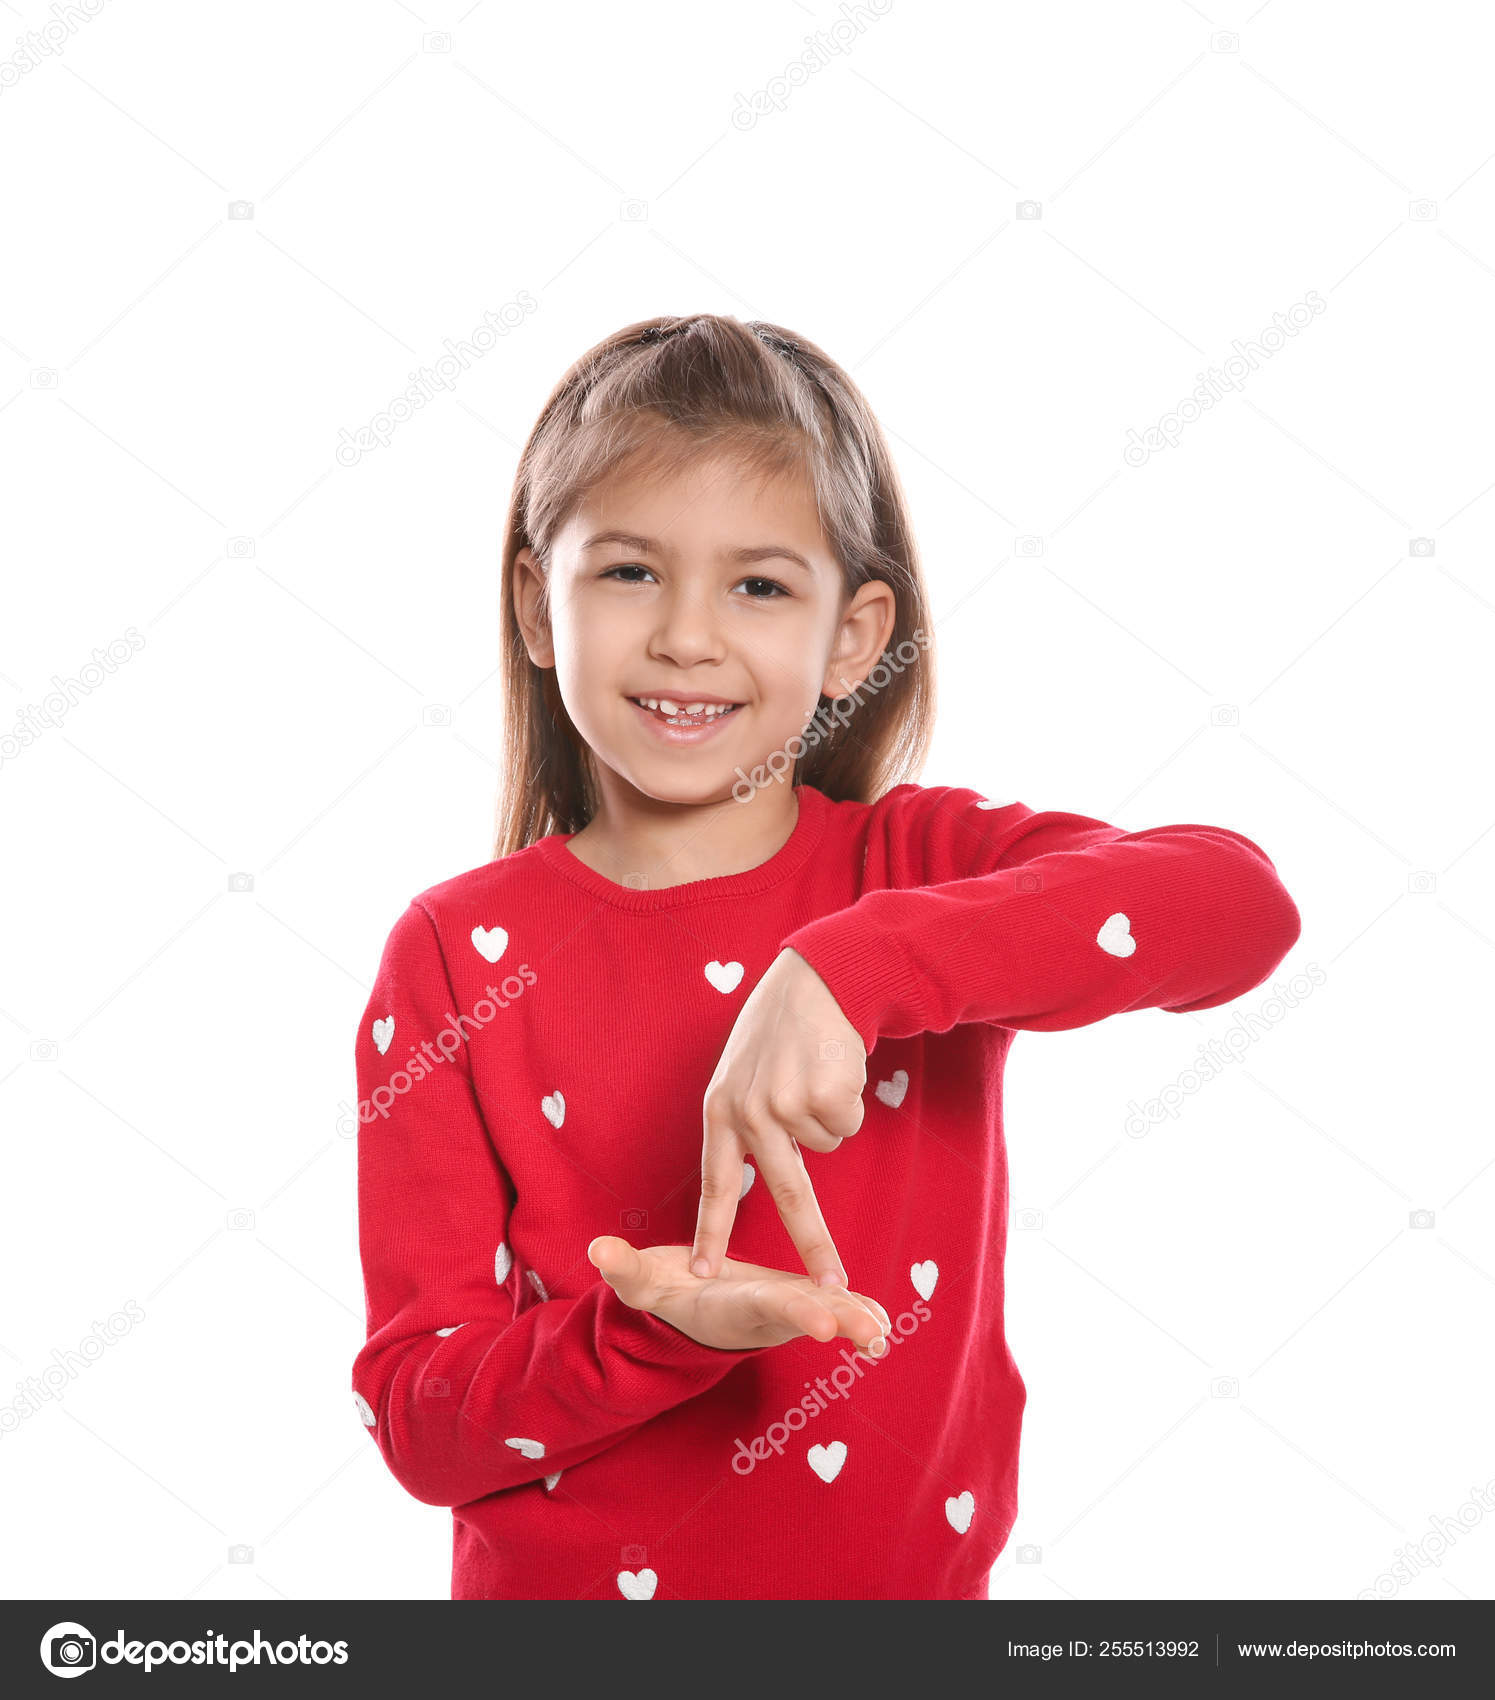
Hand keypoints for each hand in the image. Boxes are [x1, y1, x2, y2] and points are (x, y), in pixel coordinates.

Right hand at [588, 1236, 889, 1355]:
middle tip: (873, 1337)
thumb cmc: (667, 1291)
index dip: (795, 1312)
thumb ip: (624, 1267)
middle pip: (806, 1318)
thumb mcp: (644, 1280)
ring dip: (856, 1323)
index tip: (823, 1323)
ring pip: (825, 1316)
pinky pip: (830, 1309)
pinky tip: (884, 1319)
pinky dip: (855, 1313)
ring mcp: (782, 1312)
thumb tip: (596, 1249)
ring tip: (885, 1333)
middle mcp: (763, 1314)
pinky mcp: (795, 1301)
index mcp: (733, 1304)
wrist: (687, 1312)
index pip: (767, 1306)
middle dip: (839, 1325)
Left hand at [689, 947, 865, 1286]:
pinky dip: (849, 1098)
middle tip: (832, 1285)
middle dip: (814, 1245)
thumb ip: (743, 1120)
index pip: (715, 1182)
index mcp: (720, 1109)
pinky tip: (833, 1065)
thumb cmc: (780, 1030)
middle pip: (788, 1193)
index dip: (712, 1229)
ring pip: (826, 1146)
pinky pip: (847, 1123)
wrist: (815, 980)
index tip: (704, 1272)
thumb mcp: (743, 1073)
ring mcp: (786, 1103)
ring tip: (816, 1071)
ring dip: (829, 1115)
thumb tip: (761, 1175)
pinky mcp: (823, 1094)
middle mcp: (749, 1111)